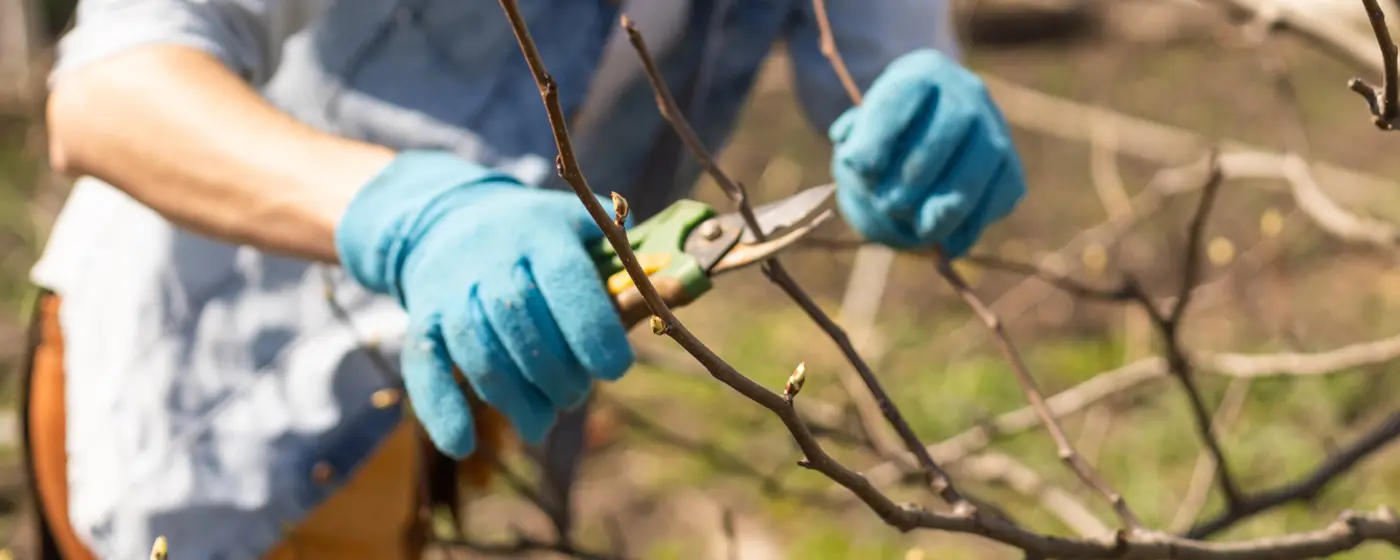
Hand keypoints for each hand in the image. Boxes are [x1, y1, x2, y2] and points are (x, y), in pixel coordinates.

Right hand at [335, 151, 633, 457]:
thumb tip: (679, 282)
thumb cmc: (532, 234)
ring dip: (513, 399)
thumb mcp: (576, 225)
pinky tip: (463, 445)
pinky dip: (441, 409)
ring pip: (479, 352)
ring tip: (541, 425)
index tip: (616, 369)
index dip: (593, 331)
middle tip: (575, 397)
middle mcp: (490, 260)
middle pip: (522, 325)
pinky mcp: (421, 318)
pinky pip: (424, 367)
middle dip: (556, 373)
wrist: (443, 218)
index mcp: (539, 235)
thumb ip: (621, 256)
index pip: (567, 284)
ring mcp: (450, 291)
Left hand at [829, 49, 1025, 255]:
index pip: (904, 95)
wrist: (929, 133)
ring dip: (950, 202)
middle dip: (917, 172)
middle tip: (887, 204)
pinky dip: (975, 223)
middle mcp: (966, 92)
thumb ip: (857, 144)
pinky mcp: (1011, 166)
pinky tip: (948, 244)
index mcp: (921, 73)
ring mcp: (995, 128)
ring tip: (920, 231)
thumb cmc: (886, 136)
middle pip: (953, 126)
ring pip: (984, 162)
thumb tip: (857, 162)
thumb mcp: (862, 129)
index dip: (881, 135)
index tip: (859, 169)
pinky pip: (1002, 194)